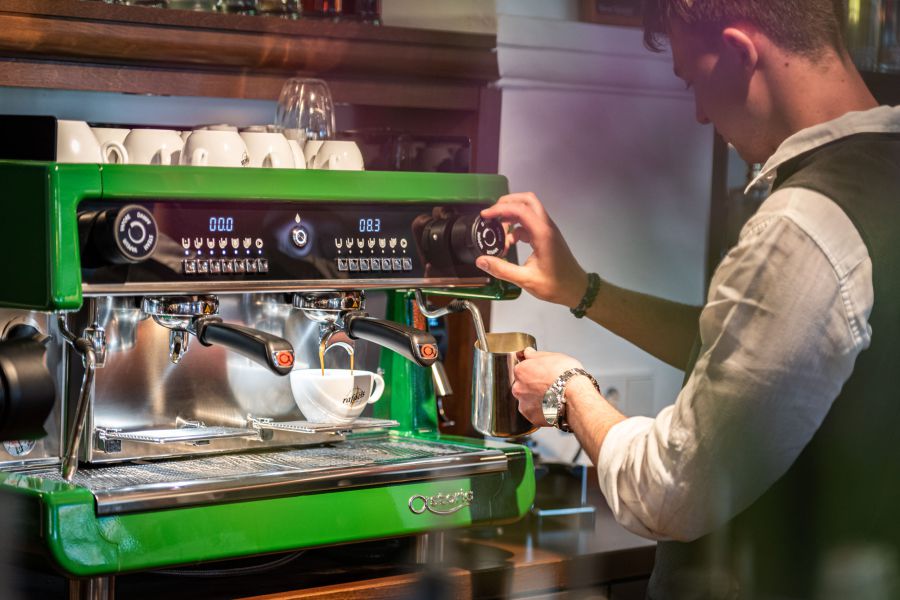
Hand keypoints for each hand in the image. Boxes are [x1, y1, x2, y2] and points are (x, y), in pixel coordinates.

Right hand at [476, 192, 587, 307]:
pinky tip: (510, 243)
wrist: (576, 289)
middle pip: (527, 201)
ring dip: (512, 216)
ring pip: (529, 210)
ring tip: (499, 232)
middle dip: (507, 203)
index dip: (500, 208)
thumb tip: (481, 261)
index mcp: (542, 234)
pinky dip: (517, 227)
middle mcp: (546, 227)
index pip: (520, 209)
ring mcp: (548, 230)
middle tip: (492, 215)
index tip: (485, 216)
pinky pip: (530, 223)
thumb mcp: (525, 279)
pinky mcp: (547, 236)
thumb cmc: (556, 285)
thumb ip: (502, 269)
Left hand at [512, 347, 583, 425]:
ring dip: (536, 400)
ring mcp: (524, 404)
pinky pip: (534, 414)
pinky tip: (552, 406)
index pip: (522, 369)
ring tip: (552, 397)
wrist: (575, 396)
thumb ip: (534, 355)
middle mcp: (518, 388)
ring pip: (528, 401)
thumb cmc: (566, 375)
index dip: (534, 371)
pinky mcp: (532, 418)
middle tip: (549, 386)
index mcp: (521, 371)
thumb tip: (527, 353)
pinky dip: (541, 411)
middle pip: (523, 386)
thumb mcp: (552, 356)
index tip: (543, 374)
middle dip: (533, 386)